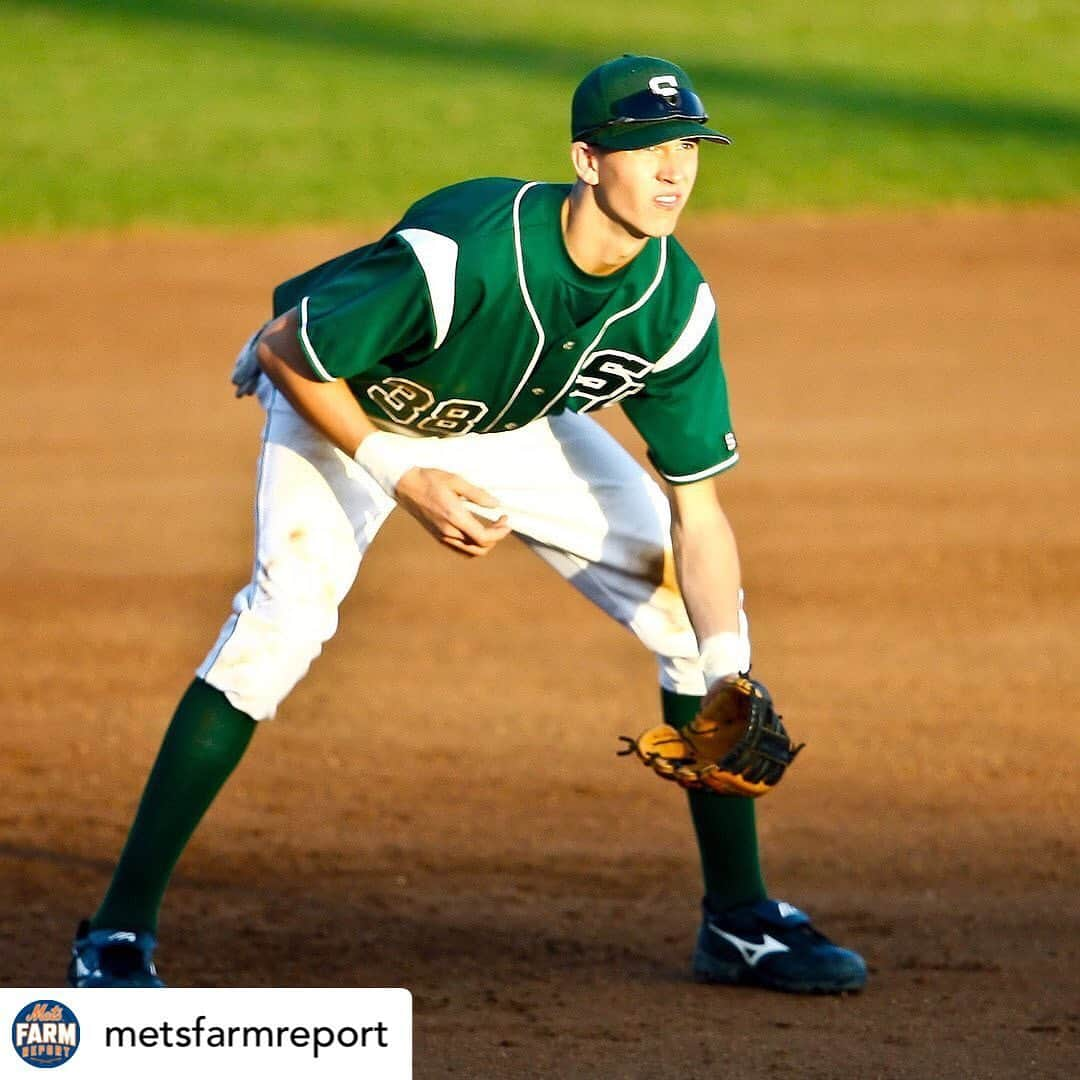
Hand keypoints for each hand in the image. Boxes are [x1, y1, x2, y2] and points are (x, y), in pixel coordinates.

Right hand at [394, 467, 510, 556]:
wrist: (405, 486)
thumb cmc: (430, 479)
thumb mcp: (456, 480)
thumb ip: (477, 494)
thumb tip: (495, 504)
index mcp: (454, 517)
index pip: (483, 538)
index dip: (500, 533)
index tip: (507, 522)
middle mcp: (448, 531)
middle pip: (480, 548)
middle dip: (496, 538)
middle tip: (502, 522)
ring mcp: (442, 536)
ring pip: (471, 551)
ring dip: (486, 542)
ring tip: (492, 527)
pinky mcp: (438, 536)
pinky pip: (461, 549)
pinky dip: (474, 545)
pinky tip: (477, 531)